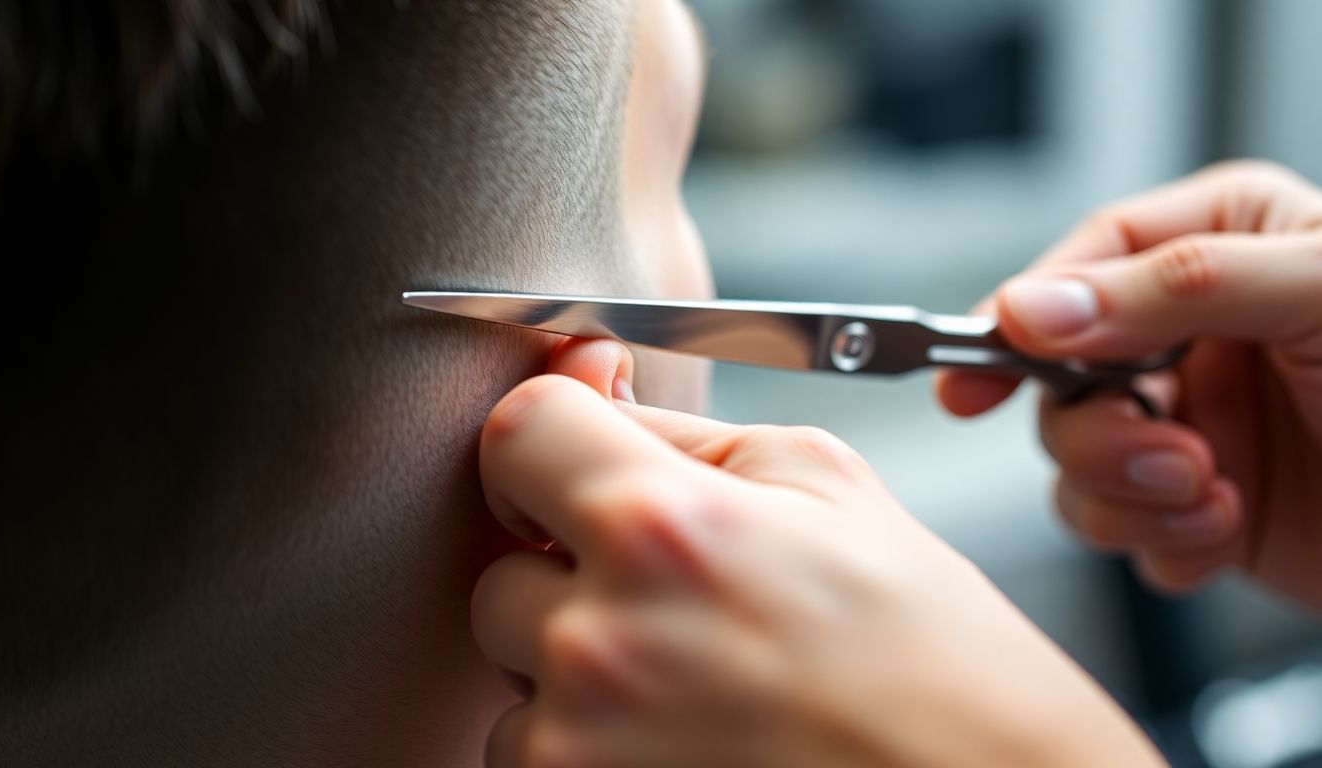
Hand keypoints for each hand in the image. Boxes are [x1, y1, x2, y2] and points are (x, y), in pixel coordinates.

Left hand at [473, 339, 1164, 767]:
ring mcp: (581, 750)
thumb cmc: (932, 658)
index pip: (517, 431)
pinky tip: (681, 742)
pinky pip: (526, 757)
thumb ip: (683, 428)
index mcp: (665, 529)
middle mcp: (603, 643)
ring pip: (513, 676)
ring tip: (692, 688)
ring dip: (573, 674)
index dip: (548, 438)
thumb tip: (586, 378)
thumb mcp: (826, 487)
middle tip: (673, 605)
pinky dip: (585, 748)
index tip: (574, 465)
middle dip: (566, 576)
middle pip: (497, 571)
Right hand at [937, 160, 1321, 607]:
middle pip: (1064, 380)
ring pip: (1081, 464)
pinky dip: (1163, 546)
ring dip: (1129, 494)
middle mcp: (1197, 340)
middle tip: (1165, 452)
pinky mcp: (1208, 510)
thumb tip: (1039, 307)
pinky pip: (1129, 533)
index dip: (1021, 316)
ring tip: (1208, 496)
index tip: (980, 369)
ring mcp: (1199, 428)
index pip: (1087, 266)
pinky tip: (1222, 536)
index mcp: (1225, 251)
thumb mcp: (1321, 292)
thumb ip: (1177, 289)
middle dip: (1099, 433)